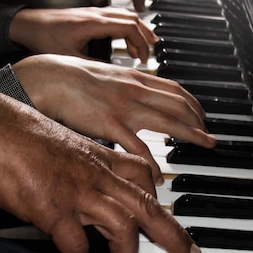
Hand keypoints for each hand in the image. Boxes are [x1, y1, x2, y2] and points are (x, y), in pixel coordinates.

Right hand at [0, 102, 201, 252]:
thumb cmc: (22, 135)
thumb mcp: (65, 146)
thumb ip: (81, 167)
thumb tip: (86, 189)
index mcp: (100, 158)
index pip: (144, 175)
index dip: (159, 197)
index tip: (167, 213)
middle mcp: (96, 175)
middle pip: (147, 205)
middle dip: (173, 233)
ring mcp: (77, 192)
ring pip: (123, 226)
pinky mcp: (53, 209)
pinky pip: (76, 245)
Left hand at [9, 7, 157, 62]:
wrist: (26, 24)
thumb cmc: (43, 37)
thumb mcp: (68, 57)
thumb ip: (91, 65)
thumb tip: (112, 76)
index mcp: (93, 22)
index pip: (129, 27)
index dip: (141, 43)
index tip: (143, 59)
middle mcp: (96, 13)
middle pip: (132, 18)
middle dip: (145, 35)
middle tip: (151, 52)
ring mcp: (93, 11)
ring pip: (125, 15)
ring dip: (138, 29)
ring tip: (144, 45)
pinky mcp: (89, 14)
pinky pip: (115, 15)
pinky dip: (127, 26)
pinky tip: (126, 38)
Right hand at [12, 54, 216, 183]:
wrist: (42, 77)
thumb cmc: (67, 77)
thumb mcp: (102, 75)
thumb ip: (121, 86)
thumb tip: (132, 97)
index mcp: (131, 78)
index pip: (174, 89)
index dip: (193, 103)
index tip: (202, 115)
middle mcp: (133, 90)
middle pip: (179, 104)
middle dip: (199, 121)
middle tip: (209, 136)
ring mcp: (123, 106)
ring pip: (169, 121)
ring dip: (192, 134)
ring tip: (204, 145)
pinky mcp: (108, 124)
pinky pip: (138, 147)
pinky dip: (152, 164)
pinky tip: (158, 177)